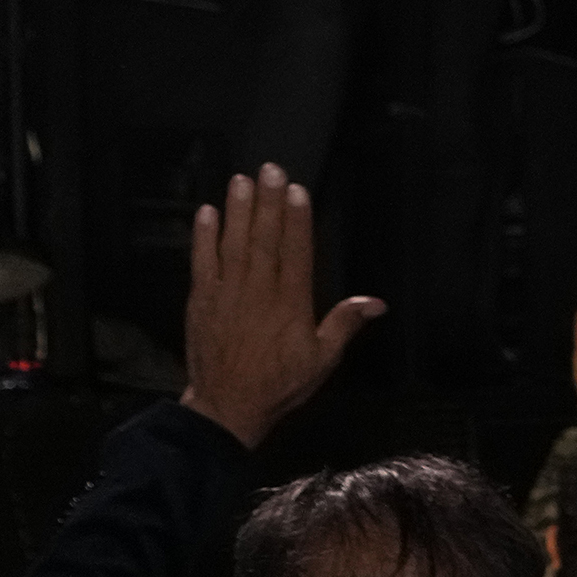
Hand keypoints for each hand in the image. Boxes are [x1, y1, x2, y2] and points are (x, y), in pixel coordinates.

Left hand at [180, 165, 382, 445]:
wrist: (227, 407)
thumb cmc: (279, 384)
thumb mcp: (322, 360)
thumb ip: (344, 325)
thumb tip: (375, 303)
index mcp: (291, 305)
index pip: (296, 253)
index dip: (297, 220)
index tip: (296, 190)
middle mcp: (259, 292)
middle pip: (265, 239)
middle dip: (267, 202)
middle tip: (268, 169)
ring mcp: (227, 294)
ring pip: (234, 244)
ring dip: (238, 211)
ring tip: (240, 180)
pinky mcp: (201, 300)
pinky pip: (202, 262)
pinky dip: (204, 237)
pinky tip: (206, 213)